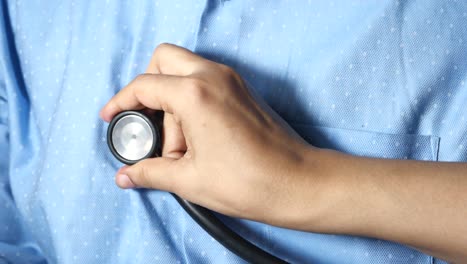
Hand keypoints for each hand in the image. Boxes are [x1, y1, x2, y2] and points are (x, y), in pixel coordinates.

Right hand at [100, 44, 466, 261]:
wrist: (298, 183)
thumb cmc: (250, 181)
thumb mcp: (189, 180)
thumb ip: (150, 172)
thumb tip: (126, 175)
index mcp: (195, 93)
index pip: (144, 86)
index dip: (121, 102)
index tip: (112, 117)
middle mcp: (214, 76)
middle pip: (164, 59)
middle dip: (148, 88)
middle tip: (150, 126)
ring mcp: (232, 80)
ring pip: (185, 70)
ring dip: (173, 100)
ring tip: (182, 147)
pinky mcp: (242, 90)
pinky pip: (205, 82)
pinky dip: (192, 101)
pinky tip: (198, 139)